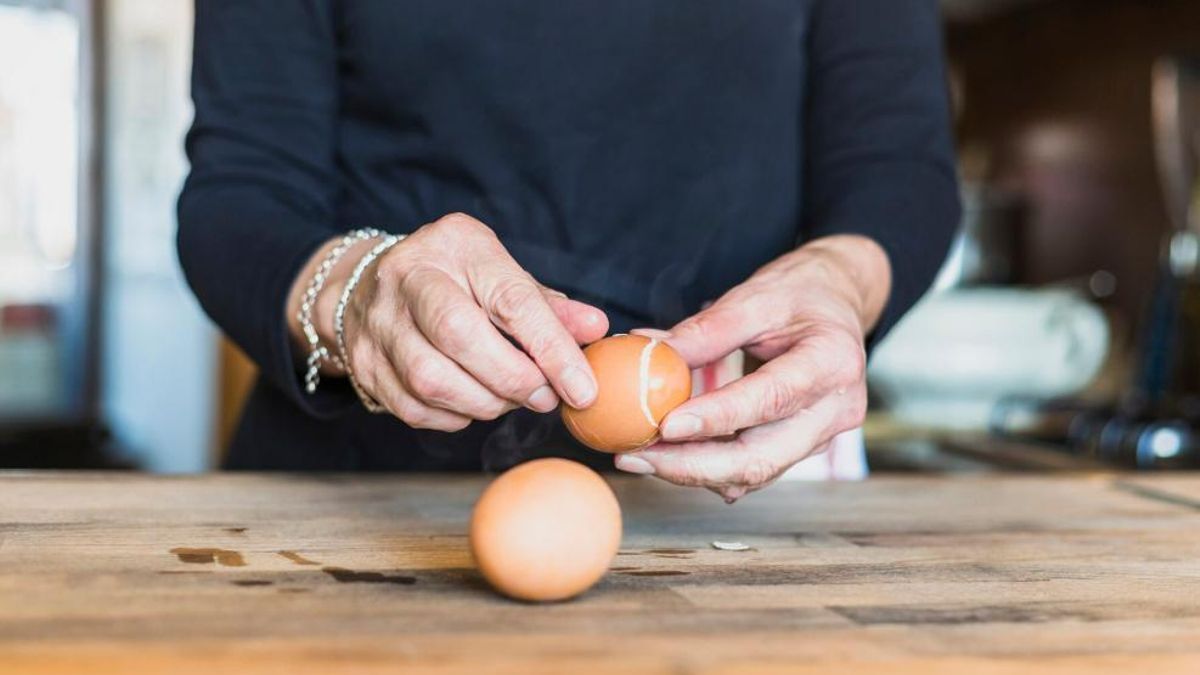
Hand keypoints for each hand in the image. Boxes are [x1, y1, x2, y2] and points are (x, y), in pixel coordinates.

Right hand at [289, 213, 607, 429]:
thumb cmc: (457, 281)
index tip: (582, 389)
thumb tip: (596, 329)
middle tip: (544, 398)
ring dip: (484, 403)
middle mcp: (408, 276)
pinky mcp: (363, 363)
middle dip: (513, 379)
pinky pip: (413, 407)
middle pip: (460, 336)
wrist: (373, 286)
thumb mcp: (505, 276)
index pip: (511, 300)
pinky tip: (473, 404)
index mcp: (456, 244)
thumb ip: (549, 308)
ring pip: (431, 379)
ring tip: (510, 400)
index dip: (552, 349)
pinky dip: (454, 417)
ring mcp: (378, 321)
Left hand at [614, 235, 890, 501]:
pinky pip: (751, 470)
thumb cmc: (799, 295)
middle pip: (761, 458)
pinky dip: (706, 468)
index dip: (716, 419)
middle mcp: (835, 411)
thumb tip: (651, 354)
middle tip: (635, 457)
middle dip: (691, 466)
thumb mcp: (756, 296)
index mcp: (832, 363)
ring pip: (753, 474)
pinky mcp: (800, 449)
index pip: (770, 399)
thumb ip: (708, 329)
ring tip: (637, 456)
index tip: (665, 425)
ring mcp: (820, 437)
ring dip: (691, 472)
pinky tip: (666, 455)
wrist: (837, 305)